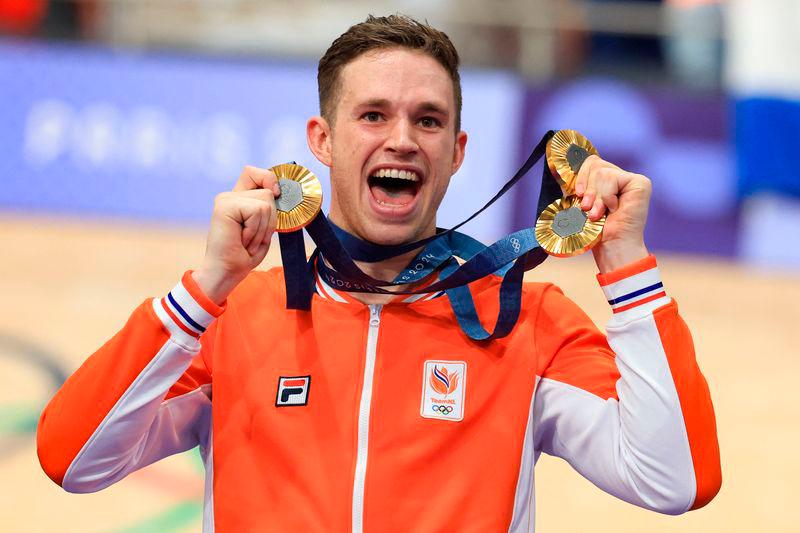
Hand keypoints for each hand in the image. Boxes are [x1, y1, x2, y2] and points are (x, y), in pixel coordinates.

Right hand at [192, 166, 281, 303]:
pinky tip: (242, 240)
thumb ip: (268, 208)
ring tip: (247, 240)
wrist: (227, 271)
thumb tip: (277, 191)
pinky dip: (255, 230)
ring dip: (262, 228)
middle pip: (268, 192)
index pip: (256, 173)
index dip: (269, 179)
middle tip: (253, 237)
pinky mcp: (224, 206)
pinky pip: (257, 211)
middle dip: (270, 220)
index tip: (276, 195)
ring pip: (265, 203)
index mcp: (240, 199)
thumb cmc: (244, 254)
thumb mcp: (263, 228)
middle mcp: (231, 195)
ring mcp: (226, 199)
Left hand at [574, 155, 650, 272]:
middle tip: (589, 208)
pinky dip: (606, 197)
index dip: (580, 177)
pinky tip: (613, 210)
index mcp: (608, 181)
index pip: (591, 162)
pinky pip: (611, 178)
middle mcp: (621, 177)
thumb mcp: (582, 203)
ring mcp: (632, 179)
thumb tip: (564, 170)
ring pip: (602, 172)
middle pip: (595, 163)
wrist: (611, 247)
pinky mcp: (640, 183)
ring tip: (599, 213)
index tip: (578, 195)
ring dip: (596, 197)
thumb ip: (580, 185)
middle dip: (587, 189)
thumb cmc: (596, 230)